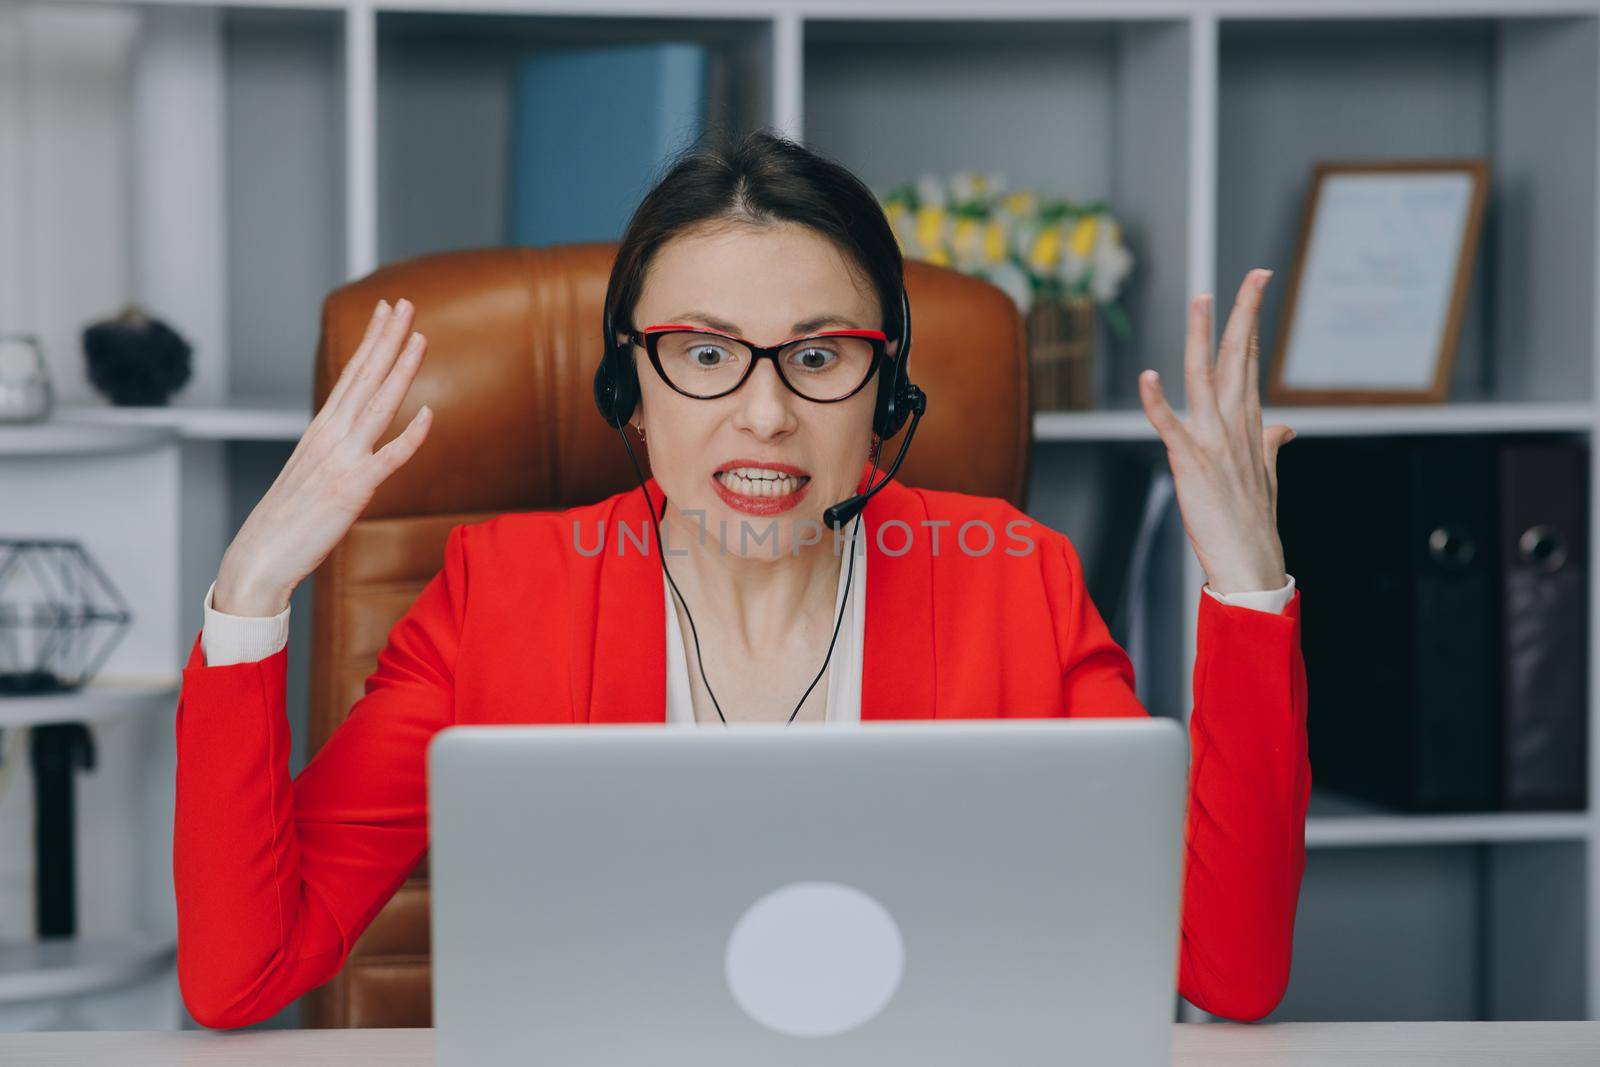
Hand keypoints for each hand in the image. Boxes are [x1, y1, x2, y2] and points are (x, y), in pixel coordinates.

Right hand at [214, 298, 432, 615]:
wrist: (260, 557)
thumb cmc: (286, 521)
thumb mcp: (313, 473)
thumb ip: (338, 452)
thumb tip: (357, 440)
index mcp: (321, 430)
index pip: (351, 374)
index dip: (371, 341)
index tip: (386, 311)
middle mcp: (331, 437)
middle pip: (364, 376)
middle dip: (386, 337)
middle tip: (404, 303)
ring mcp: (342, 460)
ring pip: (378, 404)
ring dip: (401, 368)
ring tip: (419, 336)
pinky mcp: (353, 489)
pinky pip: (388, 457)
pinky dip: (410, 435)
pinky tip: (430, 414)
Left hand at [1137, 269, 1292, 594]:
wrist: (1250, 564)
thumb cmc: (1254, 522)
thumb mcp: (1266, 476)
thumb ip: (1271, 446)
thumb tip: (1284, 428)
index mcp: (1250, 424)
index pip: (1250, 361)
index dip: (1251, 321)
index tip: (1256, 283)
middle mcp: (1235, 425)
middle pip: (1239, 358)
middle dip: (1244, 314)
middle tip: (1253, 274)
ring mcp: (1214, 442)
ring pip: (1206, 378)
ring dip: (1203, 338)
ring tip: (1203, 299)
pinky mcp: (1190, 464)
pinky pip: (1170, 426)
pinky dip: (1157, 402)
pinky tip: (1148, 376)